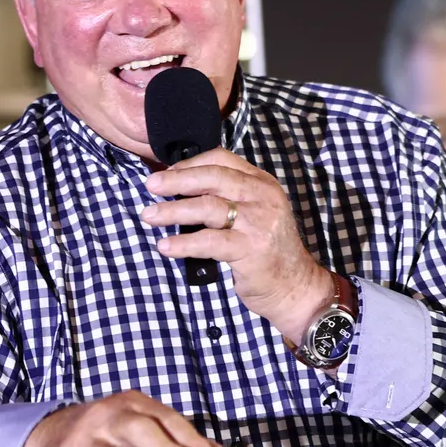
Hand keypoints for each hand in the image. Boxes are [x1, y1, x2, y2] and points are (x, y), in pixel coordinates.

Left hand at [142, 149, 330, 341]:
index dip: (191, 163)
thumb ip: (229, 198)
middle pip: (213, 178)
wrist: (295, 287)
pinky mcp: (250, 249)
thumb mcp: (255, 214)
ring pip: (208, 207)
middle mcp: (263, 197)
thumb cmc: (267, 251)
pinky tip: (165, 246)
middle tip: (151, 185)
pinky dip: (183, 243)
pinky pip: (209, 241)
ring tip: (150, 216)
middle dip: (177, 180)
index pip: (223, 160)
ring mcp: (258, 223)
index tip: (167, 172)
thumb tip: (181, 189)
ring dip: (173, 211)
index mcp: (262, 183)